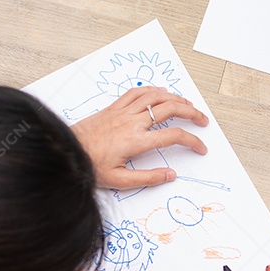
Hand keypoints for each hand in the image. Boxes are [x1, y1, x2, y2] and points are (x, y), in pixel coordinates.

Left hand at [71, 86, 208, 188]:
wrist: (67, 151)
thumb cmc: (90, 165)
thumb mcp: (120, 180)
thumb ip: (148, 178)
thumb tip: (170, 175)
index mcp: (136, 141)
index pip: (174, 136)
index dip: (192, 141)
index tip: (200, 147)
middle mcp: (132, 122)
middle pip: (170, 109)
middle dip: (191, 112)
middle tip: (202, 119)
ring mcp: (123, 112)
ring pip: (156, 96)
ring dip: (175, 98)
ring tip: (188, 104)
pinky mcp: (113, 107)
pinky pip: (137, 92)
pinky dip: (153, 90)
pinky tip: (161, 92)